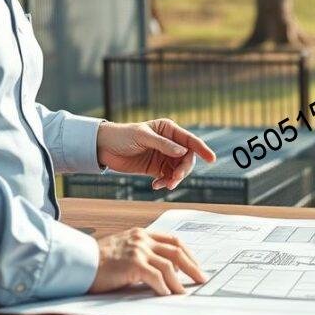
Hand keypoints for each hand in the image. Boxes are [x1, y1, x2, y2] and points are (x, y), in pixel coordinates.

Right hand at [88, 228, 207, 295]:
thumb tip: (166, 272)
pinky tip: (167, 294)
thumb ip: (143, 255)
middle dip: (192, 266)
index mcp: (142, 234)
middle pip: (177, 251)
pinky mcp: (132, 264)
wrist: (79, 261)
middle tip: (201, 278)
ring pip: (169, 265)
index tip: (196, 265)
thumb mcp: (124, 250)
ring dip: (179, 281)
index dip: (188, 253)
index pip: (173, 241)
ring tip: (184, 292)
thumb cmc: (99, 261)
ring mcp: (138, 250)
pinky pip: (155, 276)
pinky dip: (164, 286)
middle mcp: (142, 239)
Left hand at [96, 119, 215, 189]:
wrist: (103, 148)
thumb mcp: (142, 137)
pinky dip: (165, 183)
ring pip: (178, 170)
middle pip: (187, 158)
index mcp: (169, 130)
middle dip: (183, 170)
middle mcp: (170, 143)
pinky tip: (156, 185)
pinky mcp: (156, 168)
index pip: (190, 140)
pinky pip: (168, 177)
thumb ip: (163, 145)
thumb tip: (183, 152)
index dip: (202, 149)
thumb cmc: (122, 135)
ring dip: (174, 179)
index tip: (211, 159)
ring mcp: (164, 156)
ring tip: (164, 184)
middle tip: (175, 179)